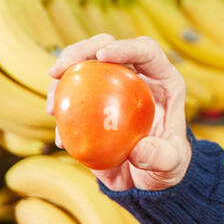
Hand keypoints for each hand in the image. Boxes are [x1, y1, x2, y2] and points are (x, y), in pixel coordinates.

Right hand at [46, 33, 191, 191]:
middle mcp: (135, 76)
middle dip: (80, 51)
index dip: (125, 47)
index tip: (102, 55)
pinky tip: (60, 136)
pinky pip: (70, 98)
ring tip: (52, 109)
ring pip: (81, 68)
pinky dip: (59, 110)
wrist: (146, 176)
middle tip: (57, 71)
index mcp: (161, 79)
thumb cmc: (166, 165)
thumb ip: (161, 157)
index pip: (145, 51)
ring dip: (60, 81)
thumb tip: (139, 151)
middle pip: (106, 47)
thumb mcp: (171, 164)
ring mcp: (109, 87)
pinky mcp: (90, 103)